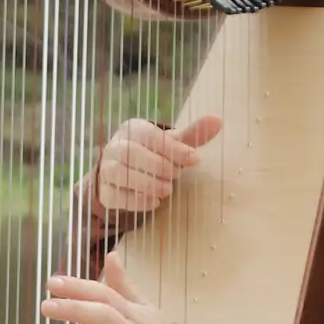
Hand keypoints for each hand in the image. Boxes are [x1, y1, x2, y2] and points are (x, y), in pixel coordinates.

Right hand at [96, 114, 223, 212]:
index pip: (150, 135)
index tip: (195, 159)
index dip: (173, 148)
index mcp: (132, 129)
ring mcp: (107, 168)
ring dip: (145, 183)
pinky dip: (135, 200)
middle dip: (157, 165)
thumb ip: (192, 135)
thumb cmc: (151, 154)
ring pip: (119, 173)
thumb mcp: (171, 144)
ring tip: (167, 191)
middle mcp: (115, 146)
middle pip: (130, 152)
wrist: (123, 173)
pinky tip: (154, 202)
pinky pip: (114, 195)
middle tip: (176, 175)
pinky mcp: (104, 191)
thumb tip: (218, 120)